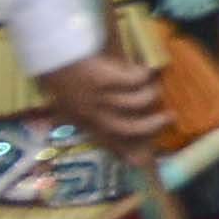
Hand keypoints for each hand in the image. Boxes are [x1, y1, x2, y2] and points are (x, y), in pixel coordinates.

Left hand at [49, 46, 169, 154]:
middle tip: (170, 117)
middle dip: (153, 125)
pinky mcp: (107, 79)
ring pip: (138, 101)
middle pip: (131, 127)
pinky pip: (135, 80)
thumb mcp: (62, 102)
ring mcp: (101, 97)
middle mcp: (94, 114)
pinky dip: (144, 75)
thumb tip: (89, 124)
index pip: (108, 142)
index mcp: (83, 121)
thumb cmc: (54, 78)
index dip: (126, 152)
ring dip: (151, 94)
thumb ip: (78, 113)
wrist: (49, 56)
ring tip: (154, 87)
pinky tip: (145, 69)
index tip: (141, 162)